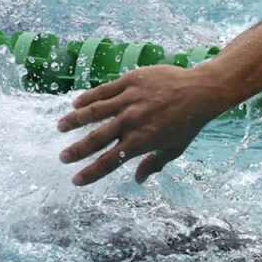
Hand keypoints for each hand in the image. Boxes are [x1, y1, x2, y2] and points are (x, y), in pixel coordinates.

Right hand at [57, 65, 229, 185]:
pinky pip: (104, 90)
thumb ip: (154, 163)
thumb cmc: (189, 122)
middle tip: (62, 157)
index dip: (91, 173)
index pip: (109, 161)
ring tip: (60, 127)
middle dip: (76, 151)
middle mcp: (131, 122)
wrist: (201, 91)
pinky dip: (88, 97)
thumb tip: (139, 180)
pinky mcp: (130, 81)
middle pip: (96, 139)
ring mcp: (129, 100)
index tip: (76, 180)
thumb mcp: (175, 148)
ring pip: (93, 111)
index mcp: (141, 141)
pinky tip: (76, 103)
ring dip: (74, 120)